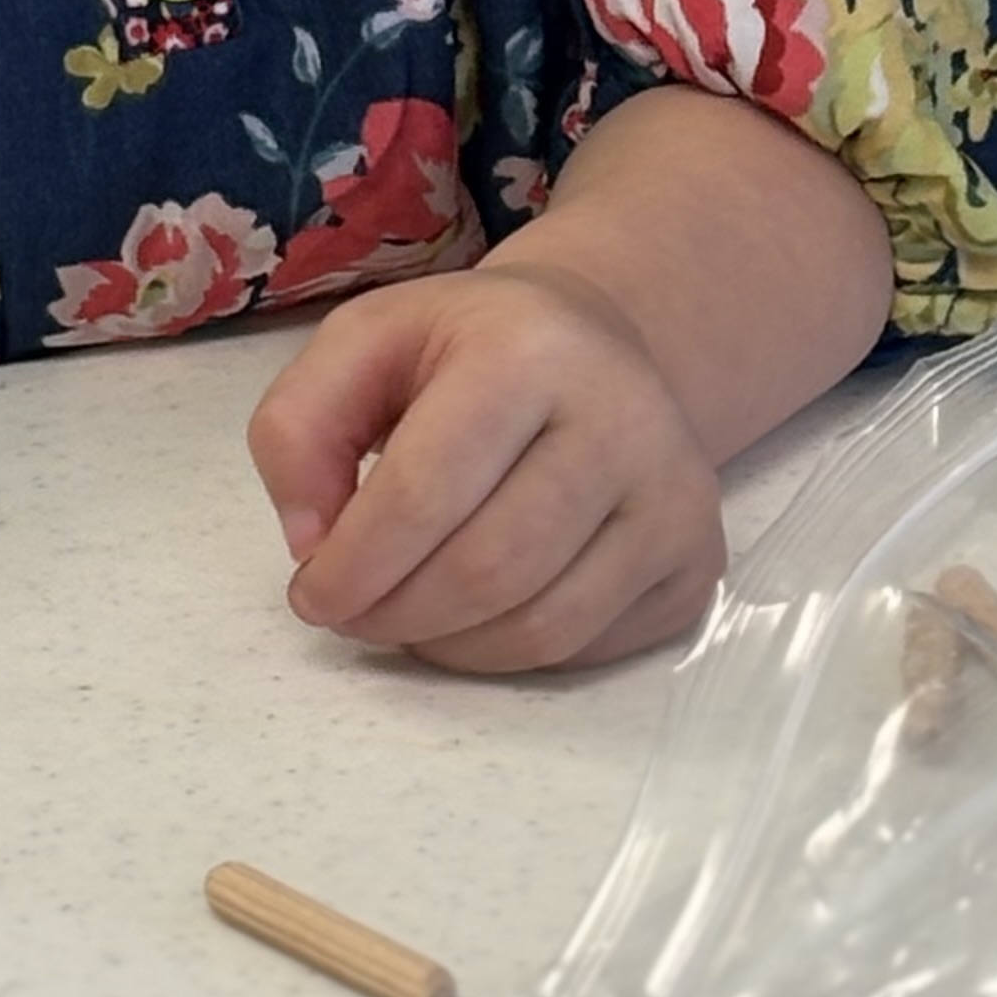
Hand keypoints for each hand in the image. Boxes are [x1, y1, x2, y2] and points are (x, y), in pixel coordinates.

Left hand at [246, 250, 724, 672]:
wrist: (596, 342)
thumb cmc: (464, 348)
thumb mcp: (363, 344)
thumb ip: (299, 430)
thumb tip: (314, 546)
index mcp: (527, 348)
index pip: (426, 491)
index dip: (355, 564)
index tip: (312, 594)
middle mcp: (622, 418)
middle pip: (487, 571)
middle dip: (394, 614)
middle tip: (351, 615)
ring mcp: (674, 496)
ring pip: (542, 627)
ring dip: (448, 646)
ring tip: (403, 616)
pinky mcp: (697, 559)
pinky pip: (587, 648)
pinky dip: (509, 654)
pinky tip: (473, 614)